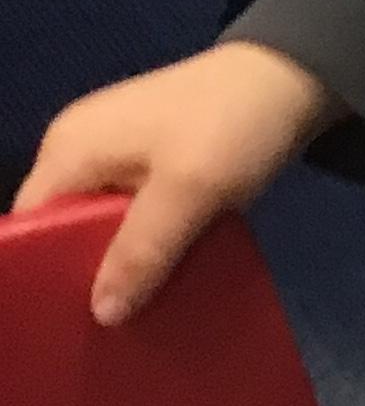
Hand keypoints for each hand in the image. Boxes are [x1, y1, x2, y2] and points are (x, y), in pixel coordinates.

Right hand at [12, 43, 341, 324]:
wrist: (294, 75)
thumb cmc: (232, 125)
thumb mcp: (189, 190)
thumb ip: (142, 250)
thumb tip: (102, 313)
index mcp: (69, 148)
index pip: (28, 223)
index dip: (40, 270)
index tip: (62, 320)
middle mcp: (81, 148)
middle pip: (61, 227)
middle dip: (82, 274)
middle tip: (106, 330)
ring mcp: (119, 153)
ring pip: (101, 225)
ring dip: (122, 264)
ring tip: (135, 318)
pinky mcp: (155, 162)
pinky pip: (135, 214)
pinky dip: (148, 244)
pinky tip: (164, 281)